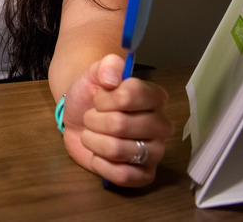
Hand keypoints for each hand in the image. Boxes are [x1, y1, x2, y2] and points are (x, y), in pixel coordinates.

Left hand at [61, 54, 173, 186]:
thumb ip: (106, 65)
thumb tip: (113, 76)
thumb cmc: (92, 95)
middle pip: (120, 124)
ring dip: (93, 140)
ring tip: (93, 134)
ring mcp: (156, 152)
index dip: (105, 98)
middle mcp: (161, 125)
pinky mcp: (145, 174)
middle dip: (94, 120)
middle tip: (92, 117)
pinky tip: (98, 154)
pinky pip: (122, 175)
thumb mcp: (94, 72)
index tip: (98, 98)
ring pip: (117, 149)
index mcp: (155, 97)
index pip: (131, 94)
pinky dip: (101, 164)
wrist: (80, 117)